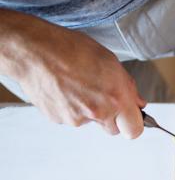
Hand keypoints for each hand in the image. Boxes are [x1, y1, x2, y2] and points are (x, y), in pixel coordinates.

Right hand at [0, 10, 145, 137]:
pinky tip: (63, 88)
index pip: (134, 130)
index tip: (129, 117)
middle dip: (111, 117)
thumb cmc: (70, 49)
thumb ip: (127, 87)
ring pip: (91, 122)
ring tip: (77, 85)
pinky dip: (70, 107)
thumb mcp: (109, 61)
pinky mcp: (59, 119)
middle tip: (100, 95)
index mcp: (116, 98)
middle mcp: (99, 112)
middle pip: (113, 129)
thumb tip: (138, 103)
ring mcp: (77, 118)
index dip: (132, 124)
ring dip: (88, 110)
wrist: (32, 50)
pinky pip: (71, 118)